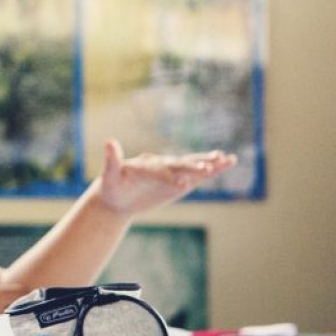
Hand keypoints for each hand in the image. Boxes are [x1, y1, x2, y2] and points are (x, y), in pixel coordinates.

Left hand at [96, 138, 236, 215]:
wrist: (118, 194)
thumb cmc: (112, 185)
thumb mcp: (109, 175)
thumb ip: (111, 160)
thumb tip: (109, 141)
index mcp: (144, 164)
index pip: (157, 170)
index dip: (168, 177)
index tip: (180, 184)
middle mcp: (160, 164)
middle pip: (178, 166)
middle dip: (191, 168)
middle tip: (207, 168)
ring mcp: (171, 171)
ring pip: (191, 166)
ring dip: (207, 163)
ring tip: (226, 158)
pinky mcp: (180, 180)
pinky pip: (197, 175)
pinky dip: (212, 170)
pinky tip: (227, 162)